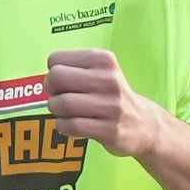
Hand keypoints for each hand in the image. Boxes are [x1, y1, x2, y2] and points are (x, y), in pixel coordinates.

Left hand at [46, 46, 163, 156]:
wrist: (143, 124)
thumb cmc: (111, 95)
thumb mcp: (100, 71)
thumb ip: (73, 68)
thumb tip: (46, 79)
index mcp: (103, 59)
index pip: (55, 59)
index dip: (53, 72)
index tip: (64, 82)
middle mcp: (108, 79)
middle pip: (56, 77)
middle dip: (50, 90)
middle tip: (59, 96)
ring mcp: (110, 106)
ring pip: (62, 103)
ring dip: (56, 110)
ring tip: (65, 112)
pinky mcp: (109, 130)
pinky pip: (70, 126)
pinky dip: (62, 126)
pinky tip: (70, 125)